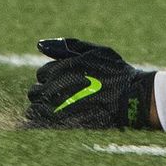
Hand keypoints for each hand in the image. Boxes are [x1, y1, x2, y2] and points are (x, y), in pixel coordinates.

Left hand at [27, 38, 155, 128]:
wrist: (130, 98)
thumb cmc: (115, 71)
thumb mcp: (95, 51)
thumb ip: (66, 46)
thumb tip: (39, 44)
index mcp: (63, 67)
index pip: (42, 73)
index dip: (52, 77)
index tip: (64, 81)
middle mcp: (57, 85)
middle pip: (35, 91)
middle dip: (44, 92)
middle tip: (61, 95)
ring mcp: (59, 105)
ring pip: (35, 107)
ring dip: (43, 107)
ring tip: (59, 107)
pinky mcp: (63, 121)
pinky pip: (41, 121)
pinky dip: (43, 119)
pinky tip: (55, 117)